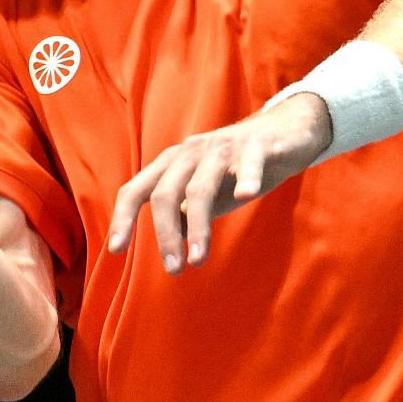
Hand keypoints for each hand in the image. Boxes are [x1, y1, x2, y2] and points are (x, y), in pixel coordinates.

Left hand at [106, 94, 330, 272]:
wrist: (287, 132)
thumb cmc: (239, 168)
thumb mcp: (206, 192)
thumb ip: (185, 213)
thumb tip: (169, 245)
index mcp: (173, 163)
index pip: (136, 189)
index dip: (123, 218)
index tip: (116, 250)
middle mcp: (192, 152)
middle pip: (165, 193)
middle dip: (165, 234)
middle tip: (174, 269)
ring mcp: (224, 147)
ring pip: (201, 186)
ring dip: (198, 225)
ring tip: (199, 259)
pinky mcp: (258, 145)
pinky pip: (249, 160)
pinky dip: (246, 177)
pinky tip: (245, 195)